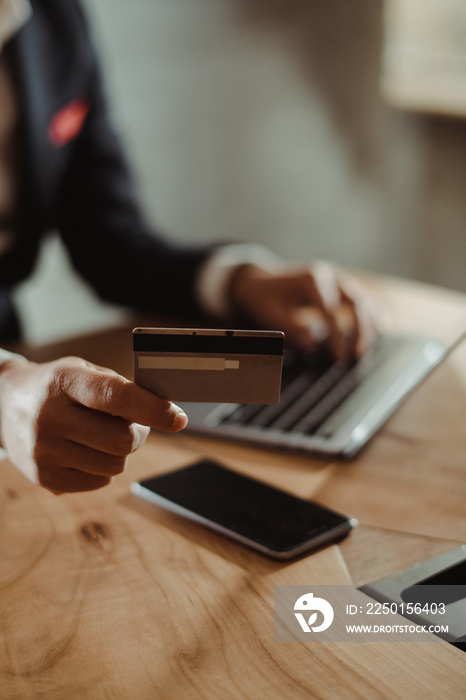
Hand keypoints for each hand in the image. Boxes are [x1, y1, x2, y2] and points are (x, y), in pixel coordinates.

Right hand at [0, 356, 186, 493]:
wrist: (3, 406)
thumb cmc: (54, 386)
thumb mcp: (81, 370)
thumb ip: (118, 388)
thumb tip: (161, 412)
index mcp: (64, 382)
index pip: (116, 397)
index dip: (153, 409)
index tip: (178, 418)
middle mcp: (50, 417)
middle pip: (121, 440)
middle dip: (138, 434)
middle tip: (134, 425)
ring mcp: (44, 451)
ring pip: (114, 466)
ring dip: (121, 453)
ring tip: (105, 436)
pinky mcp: (44, 478)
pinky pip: (99, 482)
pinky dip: (103, 468)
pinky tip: (87, 451)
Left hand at [229, 261, 379, 360]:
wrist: (259, 281)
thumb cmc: (264, 300)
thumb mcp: (271, 314)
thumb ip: (290, 329)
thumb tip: (312, 345)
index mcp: (311, 279)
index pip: (330, 309)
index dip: (337, 334)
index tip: (339, 356)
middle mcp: (329, 275)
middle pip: (354, 301)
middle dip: (360, 329)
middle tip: (358, 355)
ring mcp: (337, 278)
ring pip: (363, 298)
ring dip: (371, 323)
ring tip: (370, 348)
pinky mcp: (340, 286)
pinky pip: (362, 298)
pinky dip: (373, 312)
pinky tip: (382, 329)